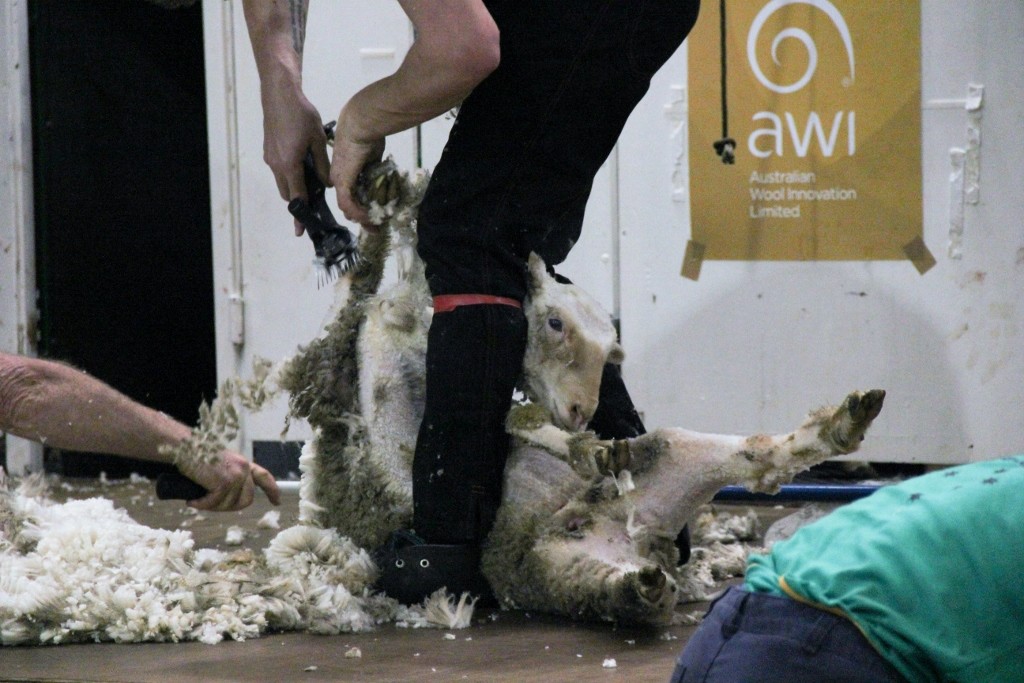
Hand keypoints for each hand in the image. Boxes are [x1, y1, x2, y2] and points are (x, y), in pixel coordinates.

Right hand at [181, 451, 280, 511]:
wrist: (183, 445)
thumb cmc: (195, 455)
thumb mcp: (219, 465)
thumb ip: (229, 477)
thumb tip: (230, 500)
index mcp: (244, 463)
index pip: (263, 477)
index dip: (272, 491)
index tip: (277, 502)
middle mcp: (243, 468)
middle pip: (246, 499)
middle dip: (228, 507)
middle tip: (209, 505)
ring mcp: (236, 475)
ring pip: (229, 504)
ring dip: (212, 507)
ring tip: (197, 500)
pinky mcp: (225, 482)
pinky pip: (215, 503)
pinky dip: (202, 505)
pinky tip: (192, 501)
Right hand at [260, 82, 330, 234]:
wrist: (280, 93)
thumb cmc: (301, 114)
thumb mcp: (319, 140)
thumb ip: (323, 165)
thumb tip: (327, 183)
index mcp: (289, 165)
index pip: (296, 197)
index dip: (301, 214)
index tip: (301, 229)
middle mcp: (276, 165)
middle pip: (288, 194)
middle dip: (300, 199)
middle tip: (316, 197)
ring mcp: (270, 158)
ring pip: (282, 182)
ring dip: (295, 185)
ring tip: (311, 177)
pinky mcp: (268, 150)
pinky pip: (279, 170)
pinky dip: (290, 173)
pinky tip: (302, 161)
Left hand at [330, 106, 384, 227]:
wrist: (362, 124)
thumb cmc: (369, 133)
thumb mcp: (372, 155)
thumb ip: (373, 167)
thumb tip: (380, 174)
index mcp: (343, 169)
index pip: (350, 193)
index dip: (361, 205)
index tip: (374, 214)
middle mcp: (338, 176)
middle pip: (348, 203)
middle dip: (363, 217)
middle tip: (376, 227)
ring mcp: (338, 180)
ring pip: (347, 207)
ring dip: (362, 218)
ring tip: (375, 227)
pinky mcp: (342, 182)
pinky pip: (348, 204)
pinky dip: (359, 213)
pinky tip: (369, 219)